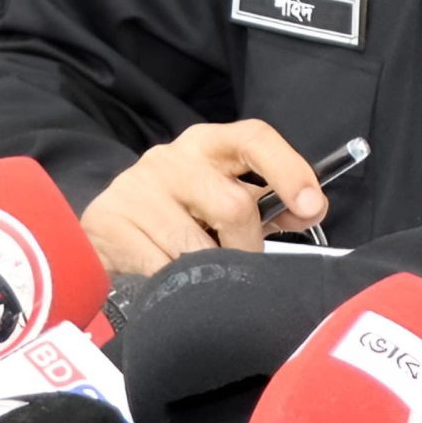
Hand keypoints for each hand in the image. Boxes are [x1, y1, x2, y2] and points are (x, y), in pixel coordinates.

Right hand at [81, 119, 326, 276]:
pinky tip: (165, 276)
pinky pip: (162, 268)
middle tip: (236, 261)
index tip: (312, 207)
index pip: (254, 138)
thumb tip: (312, 209)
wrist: (109, 231)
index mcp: (207, 145)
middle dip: (246, 247)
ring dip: (208, 272)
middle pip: (234, 205)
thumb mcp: (224, 202)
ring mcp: (137, 187)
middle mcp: (171, 158)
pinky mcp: (110, 218)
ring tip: (195, 270)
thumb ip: (271, 205)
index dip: (289, 170)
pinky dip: (173, 283)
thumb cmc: (180, 215)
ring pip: (199, 247)